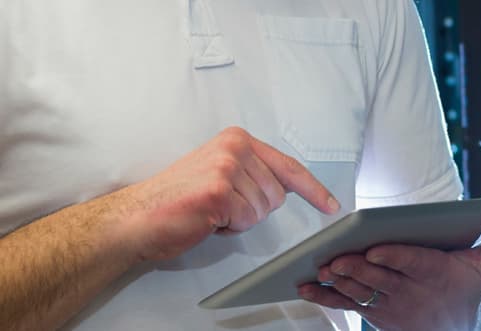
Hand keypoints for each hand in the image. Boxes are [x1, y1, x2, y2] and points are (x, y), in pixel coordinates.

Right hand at [111, 127, 338, 261]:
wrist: (137, 216)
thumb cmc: (177, 200)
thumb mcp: (220, 173)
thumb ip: (253, 173)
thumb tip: (288, 187)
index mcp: (236, 139)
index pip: (288, 166)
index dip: (313, 189)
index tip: (331, 205)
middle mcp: (234, 147)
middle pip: (278, 195)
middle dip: (253, 210)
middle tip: (220, 206)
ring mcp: (226, 167)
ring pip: (262, 210)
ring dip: (239, 220)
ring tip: (209, 210)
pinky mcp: (218, 191)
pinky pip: (245, 220)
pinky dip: (228, 228)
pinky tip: (205, 218)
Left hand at [299, 220, 480, 330]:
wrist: (453, 330)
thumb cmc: (466, 290)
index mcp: (436, 273)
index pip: (412, 264)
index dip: (394, 257)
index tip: (376, 250)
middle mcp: (411, 291)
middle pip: (380, 279)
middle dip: (357, 269)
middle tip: (336, 259)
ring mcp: (390, 304)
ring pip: (360, 291)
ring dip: (338, 281)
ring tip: (321, 269)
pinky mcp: (374, 312)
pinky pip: (346, 303)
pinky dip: (324, 296)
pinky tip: (306, 286)